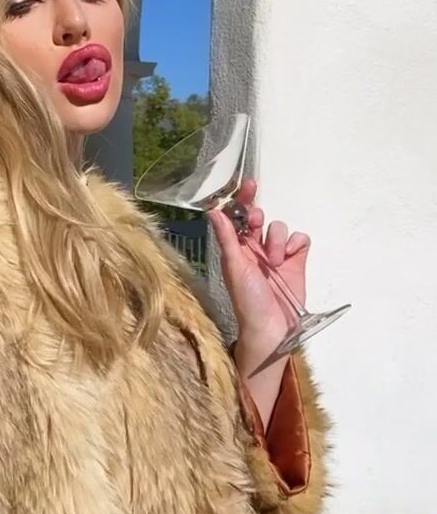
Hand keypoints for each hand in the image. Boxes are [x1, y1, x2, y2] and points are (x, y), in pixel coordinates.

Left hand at [206, 177, 309, 346]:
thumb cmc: (247, 300)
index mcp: (236, 249)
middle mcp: (255, 248)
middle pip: (259, 217)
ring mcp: (277, 254)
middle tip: (255, 223)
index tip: (248, 185)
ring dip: (277, 240)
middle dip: (258, 216)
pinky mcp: (297, 261)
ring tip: (274, 262)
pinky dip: (296, 244)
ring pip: (279, 228)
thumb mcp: (234, 267)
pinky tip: (290, 258)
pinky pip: (300, 239)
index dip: (242, 200)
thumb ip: (226, 238)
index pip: (237, 218)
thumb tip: (212, 210)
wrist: (272, 328)